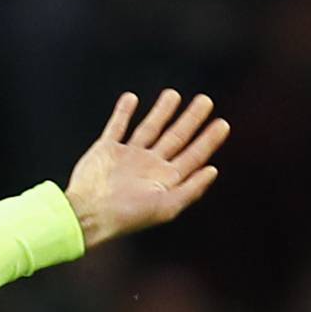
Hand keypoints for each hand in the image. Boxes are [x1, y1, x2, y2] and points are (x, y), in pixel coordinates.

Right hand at [65, 89, 228, 251]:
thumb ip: (191, 190)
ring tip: (173, 94)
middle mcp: (147, 167)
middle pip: (175, 138)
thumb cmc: (126, 216)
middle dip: (191, 119)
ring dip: (162, 112)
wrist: (87, 213)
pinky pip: (116, 127)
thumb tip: (213, 170)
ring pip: (149, 128)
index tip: (223, 124)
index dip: (209, 141)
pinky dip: (122, 113)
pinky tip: (130, 99)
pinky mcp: (106, 150)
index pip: (192, 157)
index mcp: (163, 181)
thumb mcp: (165, 207)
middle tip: (206, 100)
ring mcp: (126, 157)